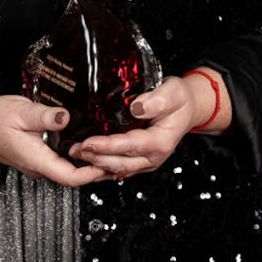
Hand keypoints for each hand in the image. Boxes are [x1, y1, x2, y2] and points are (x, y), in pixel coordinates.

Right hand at [0, 95, 109, 186]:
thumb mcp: (19, 112)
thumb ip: (43, 116)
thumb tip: (65, 116)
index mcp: (37, 160)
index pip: (71, 178)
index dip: (94, 173)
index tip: (111, 160)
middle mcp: (40, 167)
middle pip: (76, 177)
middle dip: (100, 167)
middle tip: (122, 152)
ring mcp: (39, 163)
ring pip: (71, 170)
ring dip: (92, 162)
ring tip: (113, 147)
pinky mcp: (39, 156)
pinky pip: (64, 162)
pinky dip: (81, 156)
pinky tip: (93, 143)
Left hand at [68, 76, 209, 179]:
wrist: (187, 108)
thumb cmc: (180, 100)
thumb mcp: (173, 92)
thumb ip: (157, 100)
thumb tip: (136, 107)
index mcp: (161, 141)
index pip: (130, 146)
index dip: (108, 146)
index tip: (89, 142)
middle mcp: (154, 156)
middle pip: (120, 162)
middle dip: (95, 157)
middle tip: (75, 149)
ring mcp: (146, 161)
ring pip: (117, 169)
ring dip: (96, 164)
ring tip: (76, 154)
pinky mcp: (139, 161)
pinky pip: (118, 169)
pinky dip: (101, 167)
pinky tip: (87, 163)